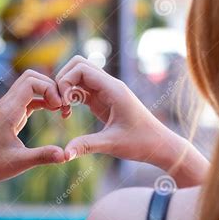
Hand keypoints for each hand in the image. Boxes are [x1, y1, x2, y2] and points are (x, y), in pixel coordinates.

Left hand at [0, 70, 65, 183]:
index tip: (60, 107)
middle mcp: (7, 104)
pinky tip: (53, 111)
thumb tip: (66, 155)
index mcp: (9, 111)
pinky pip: (28, 97)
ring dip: (47, 92)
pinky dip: (42, 99)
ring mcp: (7, 107)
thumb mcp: (20, 162)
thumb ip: (43, 156)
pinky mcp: (10, 113)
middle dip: (51, 86)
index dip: (50, 89)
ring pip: (30, 85)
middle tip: (63, 105)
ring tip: (61, 109)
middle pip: (31, 77)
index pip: (31, 82)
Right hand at [55, 56, 207, 186]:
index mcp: (113, 89)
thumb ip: (86, 146)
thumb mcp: (112, 144)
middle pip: (77, 65)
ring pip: (78, 75)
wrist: (159, 145)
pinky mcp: (102, 100)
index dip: (65, 82)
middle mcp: (109, 85)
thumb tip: (64, 155)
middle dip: (62, 81)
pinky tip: (67, 114)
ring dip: (65, 89)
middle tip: (59, 104)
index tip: (63, 104)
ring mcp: (105, 91)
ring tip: (62, 110)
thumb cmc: (141, 143)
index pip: (81, 68)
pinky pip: (81, 89)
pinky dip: (70, 97)